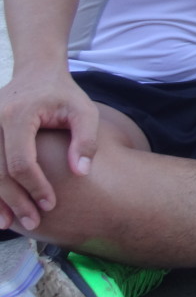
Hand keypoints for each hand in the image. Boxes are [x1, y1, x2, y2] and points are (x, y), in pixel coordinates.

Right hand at [0, 71, 98, 230]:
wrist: (37, 73)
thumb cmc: (64, 95)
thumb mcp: (84, 111)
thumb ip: (85, 140)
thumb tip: (80, 173)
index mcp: (17, 115)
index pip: (21, 161)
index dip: (35, 186)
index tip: (51, 204)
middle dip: (15, 200)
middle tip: (34, 222)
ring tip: (9, 223)